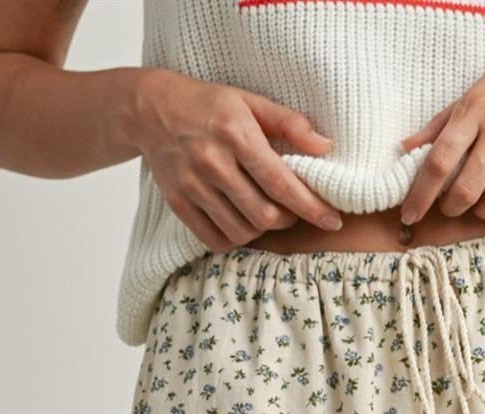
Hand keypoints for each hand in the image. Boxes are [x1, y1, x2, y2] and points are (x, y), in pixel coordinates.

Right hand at [132, 70, 343, 249]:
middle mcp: (213, 162)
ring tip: (264, 212)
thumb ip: (289, 124)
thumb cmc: (208, 105)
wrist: (151, 110)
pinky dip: (235, 239)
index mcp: (235, 134)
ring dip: (262, 230)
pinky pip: (215, 240)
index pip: (281, 183)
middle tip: (290, 209)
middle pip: (264, 216)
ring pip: (242, 232)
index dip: (311, 207)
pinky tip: (240, 222)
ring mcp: (193, 186)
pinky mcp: (178, 204)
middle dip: (287, 220)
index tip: (333, 221)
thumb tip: (325, 147)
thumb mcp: (250, 101)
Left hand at [398, 22, 484, 226]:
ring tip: (482, 207)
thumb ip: (442, 122)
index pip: (438, 160)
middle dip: (452, 207)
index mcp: (476, 108)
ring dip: (484, 213)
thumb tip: (405, 149)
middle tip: (452, 208)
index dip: (420, 194)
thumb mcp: (479, 90)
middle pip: (466, 188)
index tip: (410, 213)